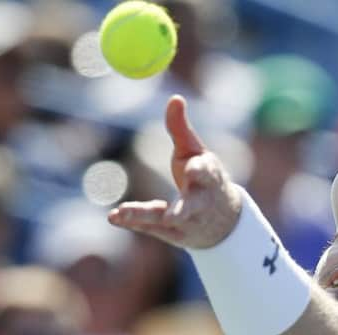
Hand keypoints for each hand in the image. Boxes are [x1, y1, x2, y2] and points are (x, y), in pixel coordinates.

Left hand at [108, 95, 241, 247]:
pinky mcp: (173, 234)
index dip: (200, 172)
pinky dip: (133, 221)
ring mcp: (187, 221)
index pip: (207, 174)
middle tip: (174, 214)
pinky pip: (151, 228)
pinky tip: (114, 217)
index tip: (192, 170)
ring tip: (123, 213)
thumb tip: (175, 98)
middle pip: (192, 205)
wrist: (223, 221)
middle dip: (184, 209)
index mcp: (209, 178)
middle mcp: (200, 202)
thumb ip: (182, 129)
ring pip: (168, 220)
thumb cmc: (204, 179)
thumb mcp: (196, 153)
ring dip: (146, 216)